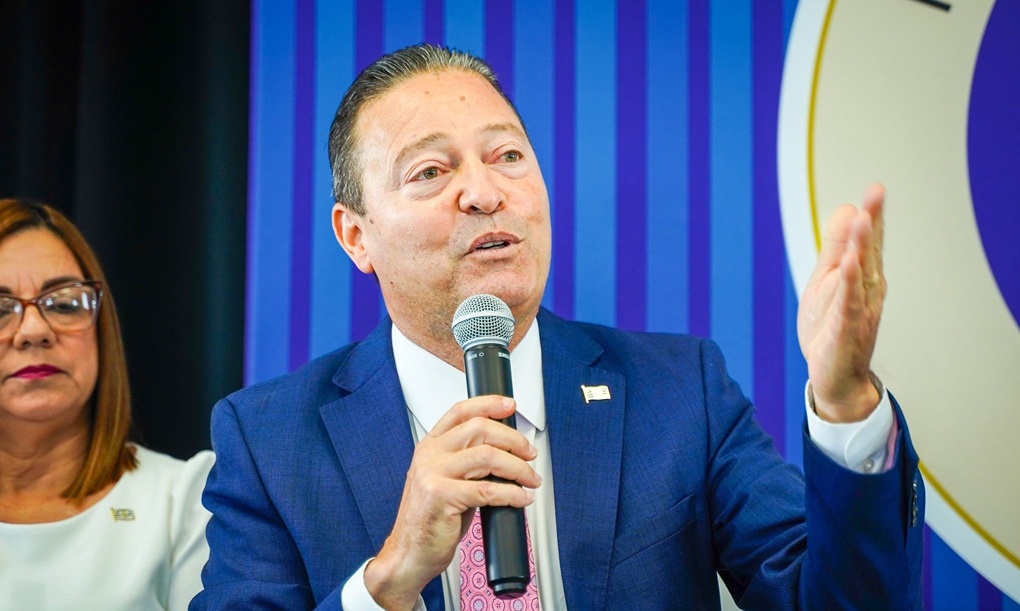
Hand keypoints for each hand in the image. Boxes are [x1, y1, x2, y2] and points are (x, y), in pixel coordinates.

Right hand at [364, 395, 539, 608]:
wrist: (409, 554)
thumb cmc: (430, 519)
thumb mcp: (445, 480)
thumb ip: (467, 461)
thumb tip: (506, 451)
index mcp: (430, 446)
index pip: (460, 411)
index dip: (488, 404)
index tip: (510, 406)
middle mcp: (429, 455)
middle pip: (480, 428)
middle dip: (514, 440)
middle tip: (529, 454)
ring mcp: (433, 474)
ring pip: (488, 456)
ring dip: (518, 468)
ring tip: (530, 479)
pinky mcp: (442, 496)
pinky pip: (488, 490)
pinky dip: (512, 494)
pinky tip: (521, 499)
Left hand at [797, 183, 886, 422]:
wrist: (835, 377)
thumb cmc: (831, 327)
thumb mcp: (828, 280)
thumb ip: (837, 247)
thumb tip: (847, 209)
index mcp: (862, 277)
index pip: (869, 242)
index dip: (873, 216)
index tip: (877, 189)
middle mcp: (867, 291)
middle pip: (870, 252)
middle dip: (873, 223)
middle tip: (877, 194)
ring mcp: (859, 310)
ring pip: (862, 275)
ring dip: (864, 248)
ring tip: (865, 220)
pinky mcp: (845, 330)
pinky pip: (849, 305)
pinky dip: (850, 286)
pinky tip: (849, 267)